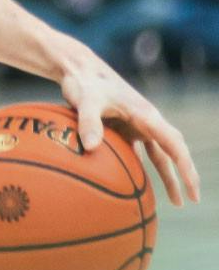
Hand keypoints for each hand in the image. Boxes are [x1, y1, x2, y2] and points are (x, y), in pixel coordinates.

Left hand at [60, 51, 199, 206]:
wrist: (77, 68)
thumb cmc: (84, 81)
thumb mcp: (85, 100)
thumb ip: (88, 122)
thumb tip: (90, 148)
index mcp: (145, 114)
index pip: (173, 144)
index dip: (185, 167)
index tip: (192, 188)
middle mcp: (145, 120)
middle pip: (172, 151)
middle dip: (184, 174)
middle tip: (192, 199)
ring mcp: (135, 124)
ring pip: (157, 154)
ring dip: (167, 176)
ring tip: (176, 202)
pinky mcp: (122, 126)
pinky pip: (137, 151)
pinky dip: (141, 168)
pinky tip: (139, 184)